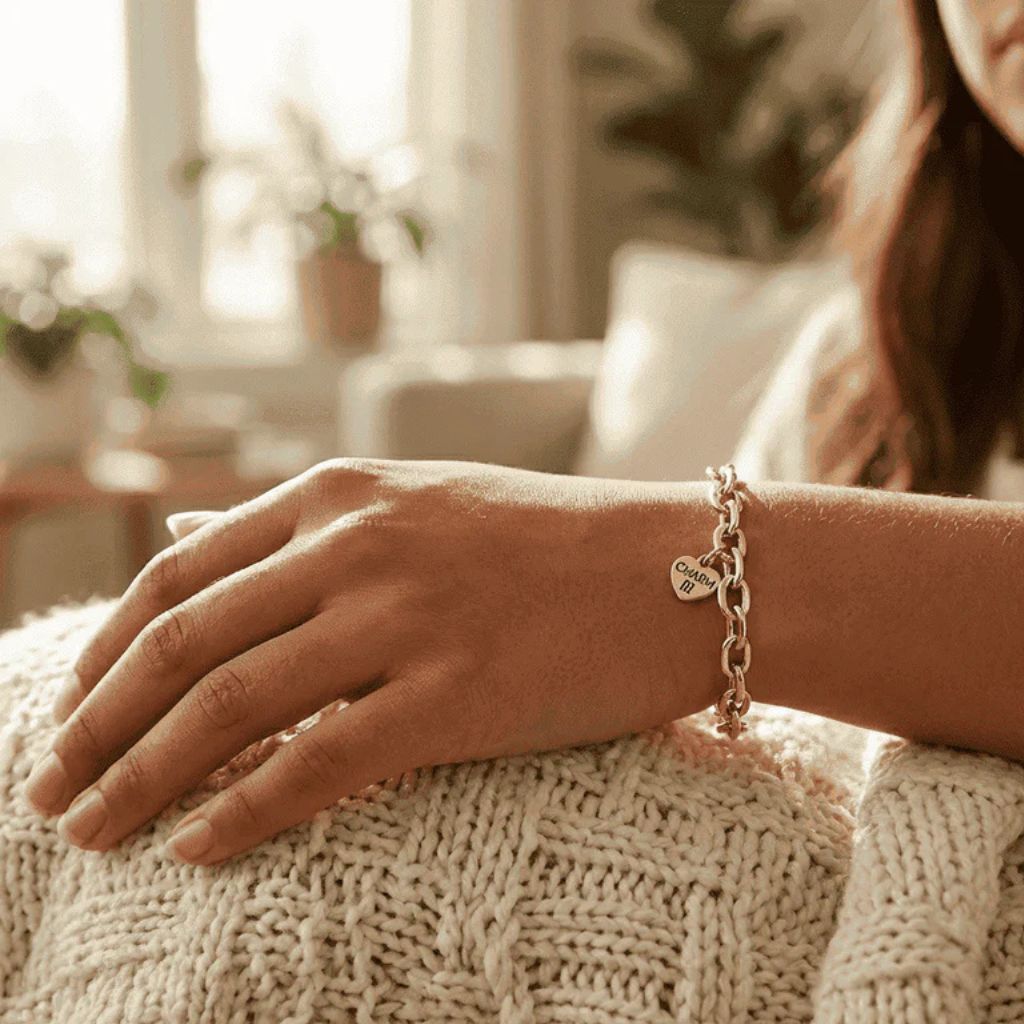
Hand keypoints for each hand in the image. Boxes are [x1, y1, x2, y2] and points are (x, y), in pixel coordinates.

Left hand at [23, 459, 716, 863]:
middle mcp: (358, 544)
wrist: (675, 567)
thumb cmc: (546, 540)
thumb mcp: (412, 500)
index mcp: (340, 493)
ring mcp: (406, 617)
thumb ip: (296, 522)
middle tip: (51, 789)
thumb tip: (184, 531)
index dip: (105, 651)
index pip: (178, 573)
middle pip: (184, 644)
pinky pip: (320, 765)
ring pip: (232, 707)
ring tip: (92, 832)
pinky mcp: (458, 694)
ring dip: (144, 778)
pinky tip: (197, 851)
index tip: (71, 712)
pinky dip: (244, 813)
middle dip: (98, 726)